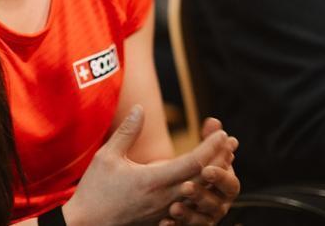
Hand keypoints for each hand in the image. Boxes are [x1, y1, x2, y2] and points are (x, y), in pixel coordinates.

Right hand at [62, 106, 235, 225]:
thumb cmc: (94, 190)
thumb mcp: (107, 157)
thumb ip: (127, 132)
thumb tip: (141, 108)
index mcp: (154, 180)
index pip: (194, 162)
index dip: (211, 147)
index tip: (221, 132)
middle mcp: (165, 198)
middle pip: (203, 178)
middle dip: (220, 158)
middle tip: (231, 142)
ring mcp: (165, 212)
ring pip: (200, 194)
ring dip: (214, 175)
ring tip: (225, 159)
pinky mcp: (162, 220)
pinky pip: (190, 206)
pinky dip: (203, 191)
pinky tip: (206, 183)